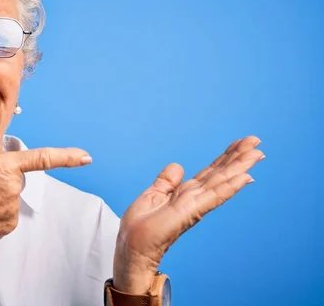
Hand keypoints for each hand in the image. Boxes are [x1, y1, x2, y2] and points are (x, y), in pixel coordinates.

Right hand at [0, 147, 90, 251]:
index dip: (66, 157)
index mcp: (3, 165)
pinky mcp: (9, 225)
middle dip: (3, 181)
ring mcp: (12, 208)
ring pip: (11, 198)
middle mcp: (12, 186)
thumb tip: (1, 170)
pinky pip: (8, 214)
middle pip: (17, 179)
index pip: (41, 158)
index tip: (85, 157)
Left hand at [113, 136, 264, 292]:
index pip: (210, 172)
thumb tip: (178, 167)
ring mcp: (195, 205)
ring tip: (258, 153)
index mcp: (185, 193)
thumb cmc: (139, 228)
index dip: (225, 157)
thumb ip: (166, 181)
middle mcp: (194, 197)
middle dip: (238, 157)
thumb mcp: (152, 196)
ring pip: (222, 181)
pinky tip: (245, 177)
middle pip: (220, 173)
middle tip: (257, 141)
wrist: (132, 248)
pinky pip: (214, 196)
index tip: (242, 143)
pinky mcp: (191, 212)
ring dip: (240, 167)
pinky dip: (230, 187)